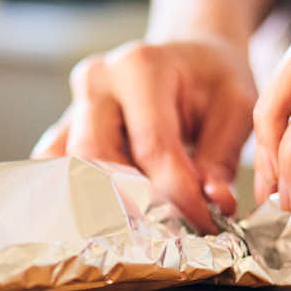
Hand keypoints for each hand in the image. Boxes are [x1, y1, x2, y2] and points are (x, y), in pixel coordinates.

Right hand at [33, 38, 256, 232]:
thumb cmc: (212, 79)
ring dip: (103, 205)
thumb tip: (216, 203)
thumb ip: (223, 156)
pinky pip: (55, 170)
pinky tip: (106, 218)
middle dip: (135, 203)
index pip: (152, 146)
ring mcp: (72, 104)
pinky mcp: (63, 128)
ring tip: (143, 230)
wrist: (188, 57)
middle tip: (172, 233)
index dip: (179, 193)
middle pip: (97, 158)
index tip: (205, 223)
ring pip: (69, 169)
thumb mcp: (235, 106)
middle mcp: (97, 82)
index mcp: (140, 66)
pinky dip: (76, 196)